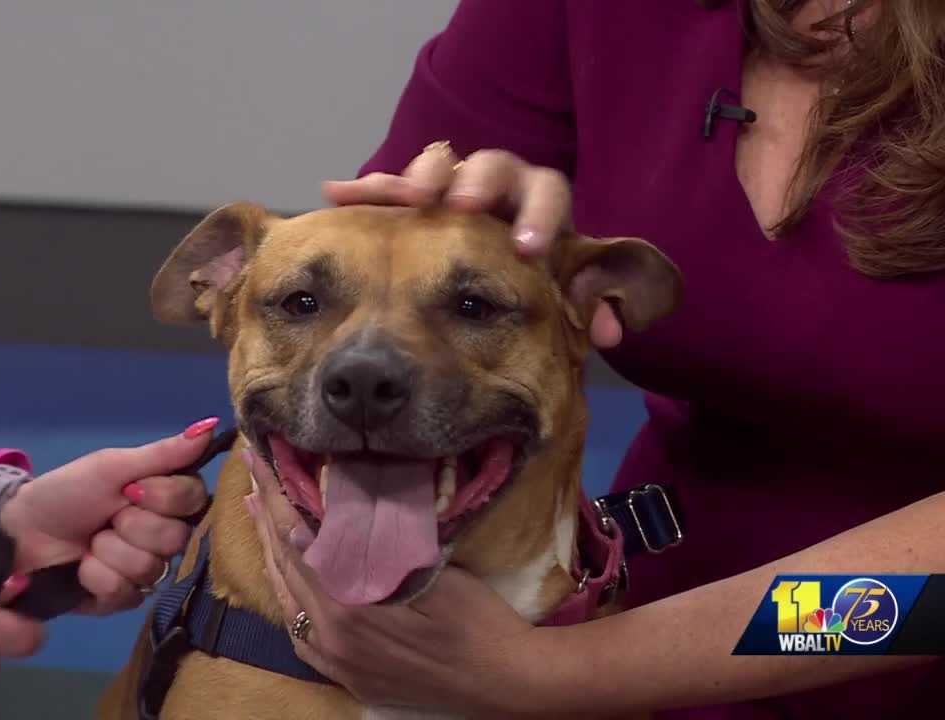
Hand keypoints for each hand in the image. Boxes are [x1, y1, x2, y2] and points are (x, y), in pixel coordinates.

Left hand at [0, 418, 216, 613]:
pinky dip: (96, 576)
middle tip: (106, 517)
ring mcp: (145, 569)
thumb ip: (164, 452)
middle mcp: (163, 535)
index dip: (163, 497)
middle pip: (176, 538)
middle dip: (131, 526)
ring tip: (89, 543)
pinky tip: (81, 568)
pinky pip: (127, 593)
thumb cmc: (67, 492)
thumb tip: (212, 423)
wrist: (21, 531)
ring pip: (150, 567)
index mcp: (165, 498)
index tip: (131, 490)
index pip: (195, 500)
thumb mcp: (112, 465)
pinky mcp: (123, 599)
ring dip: (109, 551)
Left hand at [240, 446, 543, 717]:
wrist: (506, 680)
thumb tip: (319, 518)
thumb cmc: (477, 619)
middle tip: (252, 478)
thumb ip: (372, 549)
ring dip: (273, 557)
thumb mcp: (430, 570)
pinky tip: (288, 579)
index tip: (258, 462)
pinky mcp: (347, 676)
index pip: (296, 541)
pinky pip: (301, 635)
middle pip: (283, 569)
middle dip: (265, 521)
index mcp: (347, 609)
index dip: (275, 498)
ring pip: (287, 602)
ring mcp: (336, 663)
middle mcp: (330, 640)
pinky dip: (290, 599)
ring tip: (262, 517)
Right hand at [324, 146, 622, 348]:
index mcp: (538, 206)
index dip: (541, 216)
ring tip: (404, 196)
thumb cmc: (531, 281)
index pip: (548, 193)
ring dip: (422, 177)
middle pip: (494, 166)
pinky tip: (334, 195)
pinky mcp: (412, 198)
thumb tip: (610, 330)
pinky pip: (388, 185)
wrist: (490, 262)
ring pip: (440, 165)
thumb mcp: (560, 295)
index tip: (527, 249)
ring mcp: (452, 187)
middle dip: (478, 183)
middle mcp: (498, 187)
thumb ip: (586, 308)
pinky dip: (366, 190)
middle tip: (460, 205)